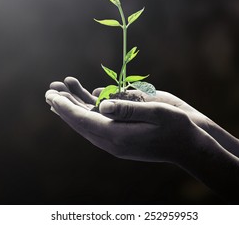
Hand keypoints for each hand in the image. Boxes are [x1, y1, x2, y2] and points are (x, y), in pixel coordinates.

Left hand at [45, 77, 212, 165]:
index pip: (84, 120)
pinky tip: (86, 103)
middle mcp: (113, 141)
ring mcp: (117, 142)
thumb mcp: (157, 112)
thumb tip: (101, 103)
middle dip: (64, 107)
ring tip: (63, 92)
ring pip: (89, 124)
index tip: (51, 95)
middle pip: (81, 123)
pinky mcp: (123, 140)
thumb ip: (128, 108)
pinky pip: (100, 126)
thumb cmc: (177, 127)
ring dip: (75, 109)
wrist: (189, 147)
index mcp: (118, 135)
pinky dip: (89, 114)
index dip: (65, 107)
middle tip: (49, 91)